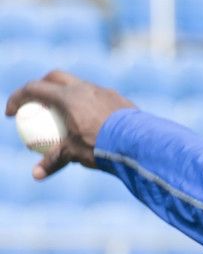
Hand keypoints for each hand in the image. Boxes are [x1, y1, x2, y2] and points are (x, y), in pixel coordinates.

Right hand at [5, 70, 135, 179]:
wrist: (139, 143)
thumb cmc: (103, 147)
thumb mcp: (74, 153)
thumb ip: (54, 160)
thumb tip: (36, 175)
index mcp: (68, 96)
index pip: (34, 89)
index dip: (18, 98)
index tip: (12, 113)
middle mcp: (85, 88)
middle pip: (55, 77)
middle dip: (42, 86)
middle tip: (37, 102)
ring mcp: (104, 91)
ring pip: (80, 85)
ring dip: (68, 93)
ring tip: (65, 112)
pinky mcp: (120, 98)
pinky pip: (99, 96)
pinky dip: (89, 103)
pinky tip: (92, 119)